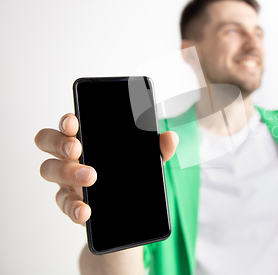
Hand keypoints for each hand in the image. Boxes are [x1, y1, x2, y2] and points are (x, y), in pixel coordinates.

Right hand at [35, 114, 178, 224]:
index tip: (75, 122)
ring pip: (49, 169)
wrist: (130, 214)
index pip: (69, 123)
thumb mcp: (149, 161)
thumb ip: (160, 149)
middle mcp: (72, 155)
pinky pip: (64, 203)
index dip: (67, 120)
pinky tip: (85, 210)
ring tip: (90, 177)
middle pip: (49, 141)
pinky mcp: (71, 202)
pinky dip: (74, 207)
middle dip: (60, 142)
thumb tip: (171, 137)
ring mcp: (67, 179)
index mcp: (89, 138)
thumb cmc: (132, 176)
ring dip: (67, 171)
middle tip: (77, 148)